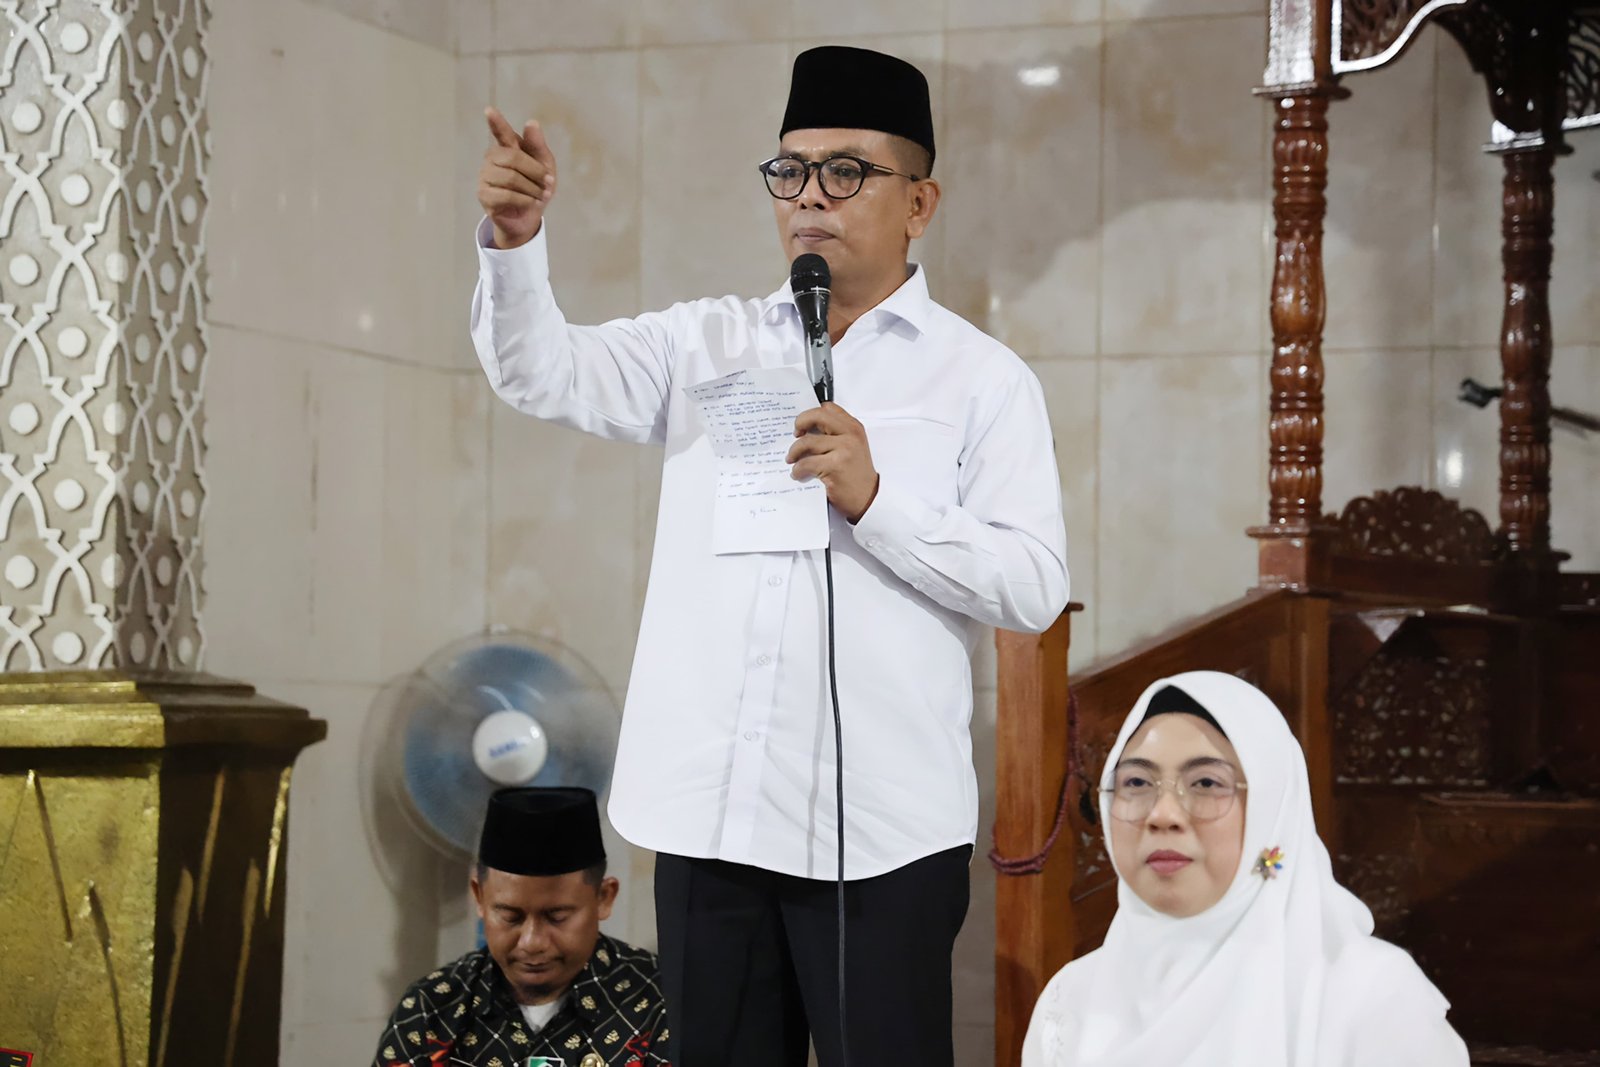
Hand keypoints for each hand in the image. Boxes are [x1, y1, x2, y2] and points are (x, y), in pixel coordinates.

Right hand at [478, 106, 557, 249]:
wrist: (529, 216)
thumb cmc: (536, 186)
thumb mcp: (544, 165)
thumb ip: (538, 146)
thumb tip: (531, 122)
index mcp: (506, 147)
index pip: (501, 132)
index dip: (496, 122)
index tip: (489, 111)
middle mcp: (492, 158)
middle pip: (513, 158)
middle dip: (536, 172)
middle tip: (549, 183)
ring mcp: (485, 176)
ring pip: (511, 178)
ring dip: (533, 189)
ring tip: (541, 196)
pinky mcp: (484, 195)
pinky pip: (506, 195)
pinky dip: (525, 200)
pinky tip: (531, 203)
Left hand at [787, 403, 878, 523]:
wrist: (868, 499)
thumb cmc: (857, 476)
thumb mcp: (852, 448)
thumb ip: (836, 435)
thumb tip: (806, 430)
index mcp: (854, 428)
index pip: (829, 408)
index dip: (811, 413)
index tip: (803, 425)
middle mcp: (850, 435)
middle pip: (817, 416)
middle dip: (800, 423)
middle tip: (795, 435)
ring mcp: (843, 449)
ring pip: (806, 442)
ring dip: (794, 452)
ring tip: (792, 460)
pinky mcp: (835, 466)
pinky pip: (806, 463)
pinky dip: (797, 470)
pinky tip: (798, 474)